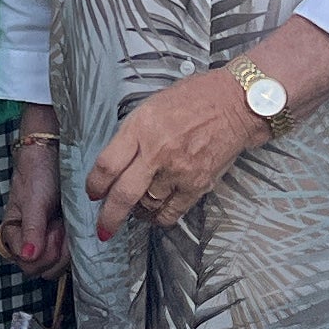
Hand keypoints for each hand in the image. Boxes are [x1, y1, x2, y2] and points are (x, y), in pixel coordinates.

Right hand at [0, 131, 66, 272]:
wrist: (53, 153)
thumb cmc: (37, 173)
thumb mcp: (34, 200)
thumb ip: (31, 229)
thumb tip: (28, 256)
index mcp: (14, 235)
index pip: (26, 265)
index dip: (42, 254)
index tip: (51, 230)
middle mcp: (30, 242)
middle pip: (42, 269)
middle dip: (55, 252)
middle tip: (60, 227)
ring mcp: (48, 241)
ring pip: (57, 265)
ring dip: (66, 249)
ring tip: (66, 224)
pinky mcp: (64, 237)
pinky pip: (70, 255)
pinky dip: (75, 245)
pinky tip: (73, 226)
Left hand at [83, 70, 261, 240]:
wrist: (235, 105)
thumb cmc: (194, 100)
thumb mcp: (151, 107)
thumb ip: (132, 135)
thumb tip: (114, 164)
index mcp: (140, 128)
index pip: (107, 165)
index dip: (94, 184)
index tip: (93, 192)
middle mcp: (157, 152)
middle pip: (123, 194)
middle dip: (109, 217)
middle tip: (103, 227)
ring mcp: (178, 171)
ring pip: (147, 205)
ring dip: (137, 212)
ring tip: (135, 209)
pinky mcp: (197, 184)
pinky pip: (171, 212)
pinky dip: (159, 217)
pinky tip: (155, 213)